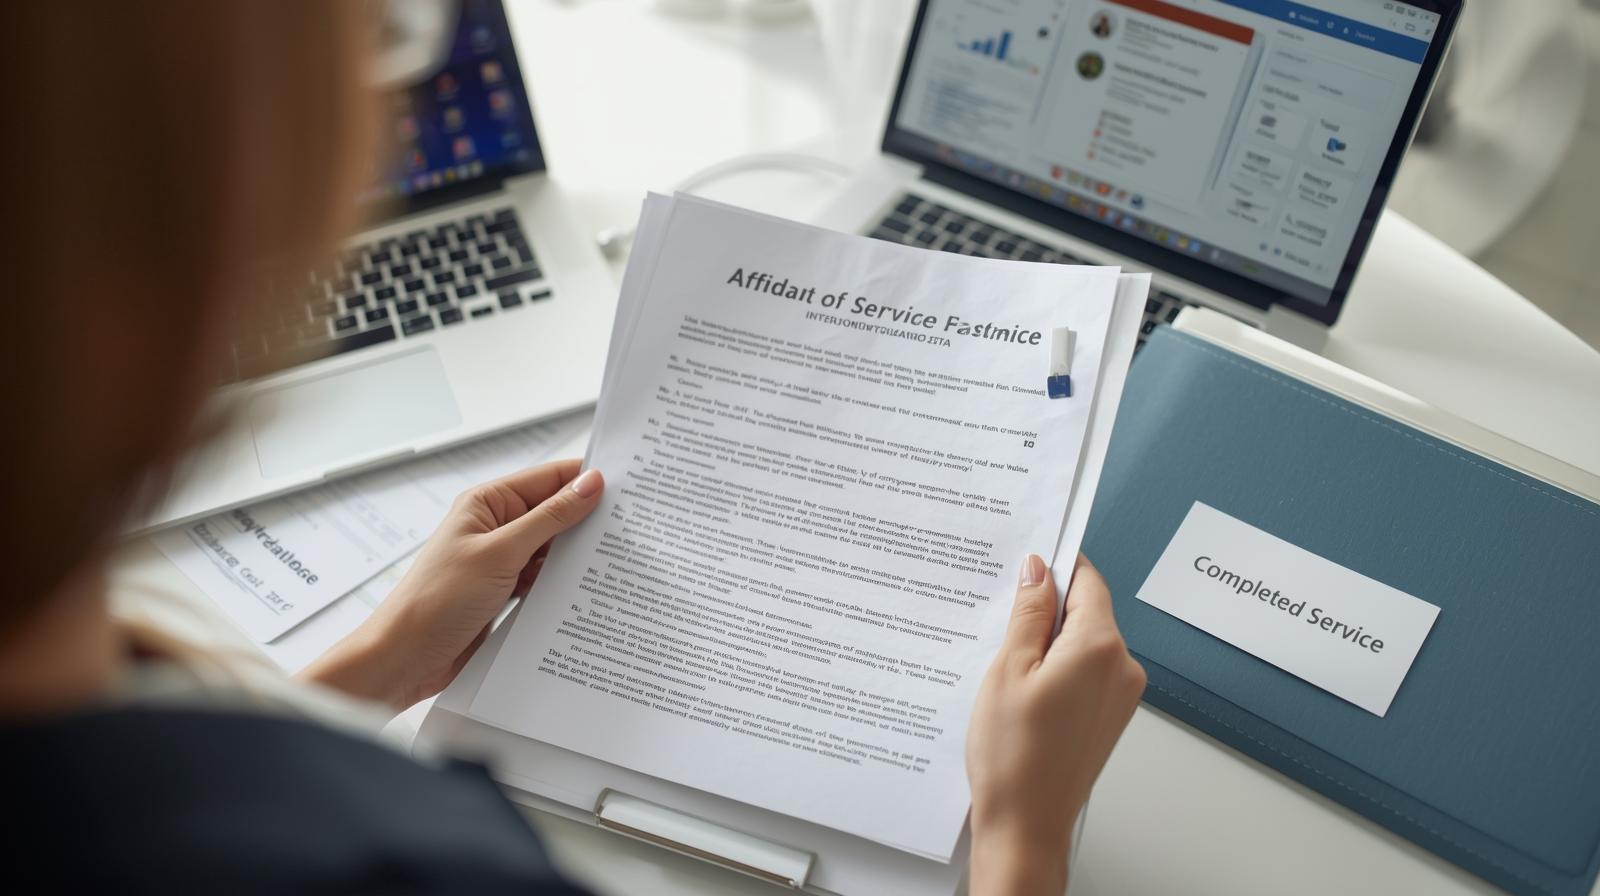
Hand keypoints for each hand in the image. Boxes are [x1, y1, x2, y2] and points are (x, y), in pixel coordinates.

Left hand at [301, 460, 603, 711]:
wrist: (406, 658)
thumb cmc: (436, 600)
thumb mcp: (500, 553)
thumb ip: (549, 518)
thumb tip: (590, 484)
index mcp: (487, 503)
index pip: (548, 479)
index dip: (586, 480)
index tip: (629, 487)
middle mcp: (495, 527)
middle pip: (555, 512)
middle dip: (588, 520)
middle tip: (633, 527)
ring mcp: (501, 560)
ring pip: (553, 548)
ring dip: (578, 554)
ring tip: (617, 559)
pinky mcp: (506, 591)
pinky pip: (545, 577)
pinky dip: (564, 581)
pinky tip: (588, 588)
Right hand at [966, 553, 1145, 895]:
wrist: (1026, 825)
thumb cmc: (1014, 759)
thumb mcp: (1008, 669)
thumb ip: (1028, 612)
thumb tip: (1038, 570)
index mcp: (1100, 648)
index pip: (1087, 579)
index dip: (1055, 565)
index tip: (1027, 557)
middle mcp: (1122, 668)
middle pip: (1086, 610)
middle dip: (1044, 607)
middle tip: (999, 619)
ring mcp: (1120, 695)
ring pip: (1083, 641)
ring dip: (1047, 641)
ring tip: (1005, 665)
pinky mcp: (1110, 715)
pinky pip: (1085, 671)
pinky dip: (1056, 668)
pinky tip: (1021, 688)